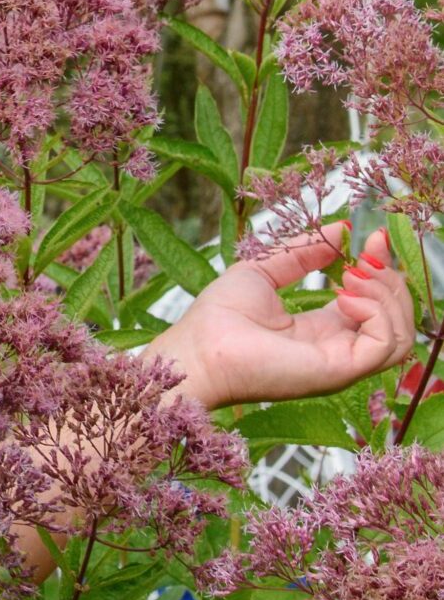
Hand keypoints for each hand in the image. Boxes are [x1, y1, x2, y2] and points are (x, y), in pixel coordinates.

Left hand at [150, 221, 414, 410]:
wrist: (197, 349)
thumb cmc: (218, 317)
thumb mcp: (264, 270)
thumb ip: (303, 251)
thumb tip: (341, 228)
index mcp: (322, 330)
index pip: (373, 303)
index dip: (380, 268)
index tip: (375, 237)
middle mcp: (338, 349)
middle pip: (397, 320)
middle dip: (389, 279)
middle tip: (365, 255)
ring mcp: (342, 363)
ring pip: (401, 335)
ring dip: (387, 295)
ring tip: (352, 274)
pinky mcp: (340, 371)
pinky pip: (387, 344)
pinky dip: (377, 312)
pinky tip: (345, 296)